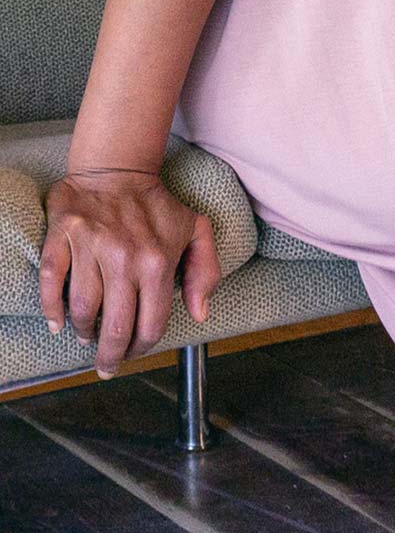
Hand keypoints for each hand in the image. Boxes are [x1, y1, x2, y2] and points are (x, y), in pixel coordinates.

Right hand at [39, 168, 222, 377]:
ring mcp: (91, 247)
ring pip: (83, 309)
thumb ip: (205, 271)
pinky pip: (52, 280)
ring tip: (87, 336)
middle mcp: (124, 258)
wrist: (117, 168)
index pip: (150, 324)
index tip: (135, 354)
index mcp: (157, 261)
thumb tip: (200, 313)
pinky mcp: (63, 236)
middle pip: (115, 327)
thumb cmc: (156, 205)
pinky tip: (58, 322)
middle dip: (111, 355)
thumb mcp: (196, 230)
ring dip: (84, 332)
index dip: (143, 347)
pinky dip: (51, 307)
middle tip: (107, 364)